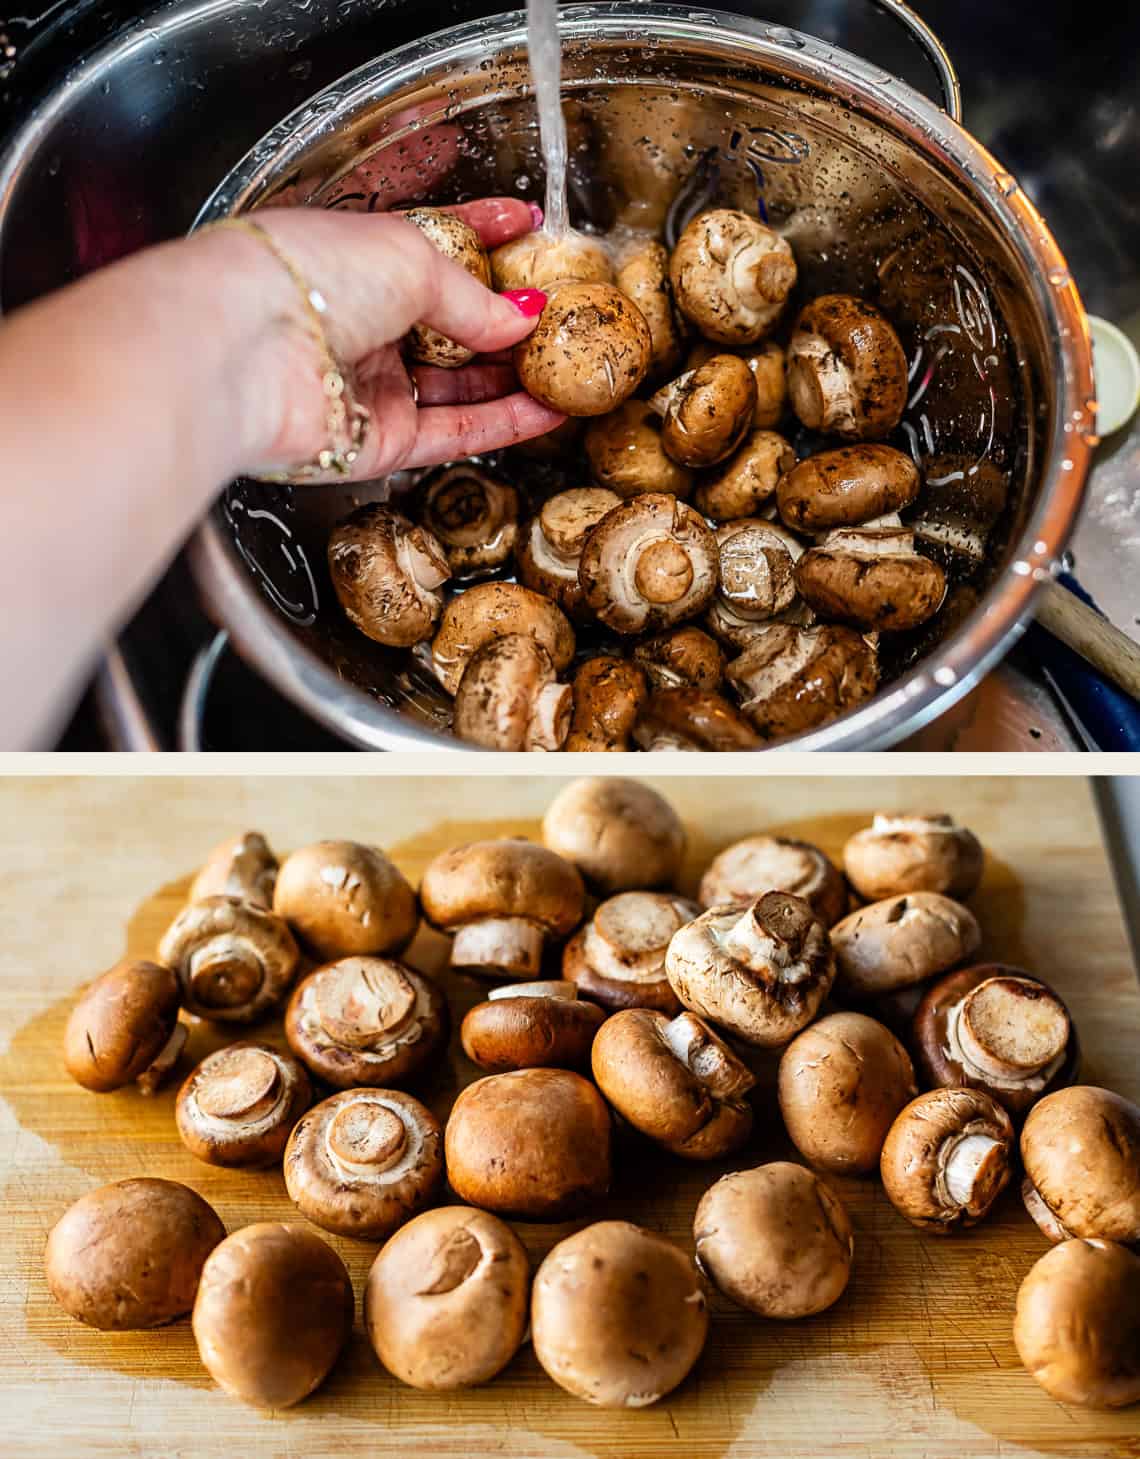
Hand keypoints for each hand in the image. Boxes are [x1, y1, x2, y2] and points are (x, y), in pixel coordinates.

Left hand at [207, 198, 564, 480]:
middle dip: (508, 319)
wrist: (242, 352)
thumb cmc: (307, 276)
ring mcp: (371, 384)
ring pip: (458, 384)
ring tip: (568, 367)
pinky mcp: (378, 442)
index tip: (528, 228)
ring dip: (513, 376)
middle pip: (450, 324)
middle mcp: (363, 321)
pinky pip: (454, 432)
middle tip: (564, 316)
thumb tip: (522, 318)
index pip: (434, 244)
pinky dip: (503, 424)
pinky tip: (547, 412)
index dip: (483, 233)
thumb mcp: (410, 258)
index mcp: (358, 258)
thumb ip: (474, 295)